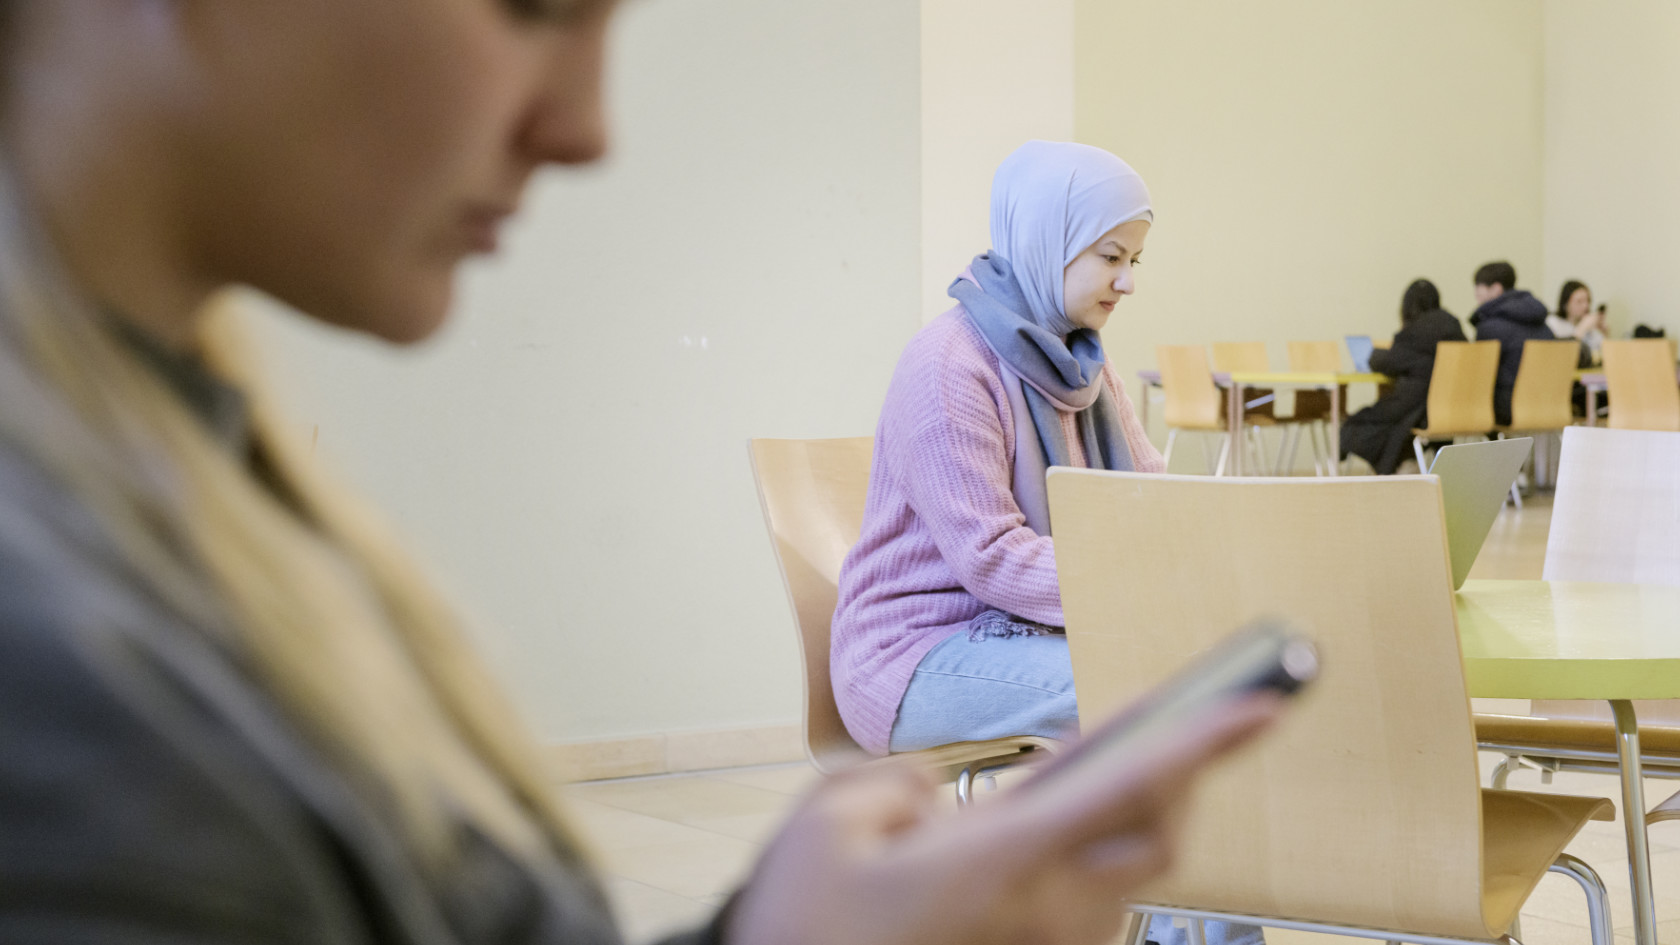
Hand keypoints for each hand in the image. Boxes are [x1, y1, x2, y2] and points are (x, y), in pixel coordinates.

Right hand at [726, 695, 1279, 944]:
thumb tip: (937, 792)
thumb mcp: (825, 820)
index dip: (1199, 743)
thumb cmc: (804, 923)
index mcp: (997, 863)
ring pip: (1130, 874)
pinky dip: (1096, 853)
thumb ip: (896, 779)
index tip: (1258, 706)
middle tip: (1196, 719)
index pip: (1126, 790)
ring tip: (1117, 763)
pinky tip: (1057, 824)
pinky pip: (1093, 903)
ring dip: (1137, 816)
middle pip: (1159, 838)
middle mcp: (1040, 914)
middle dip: (1184, 775)